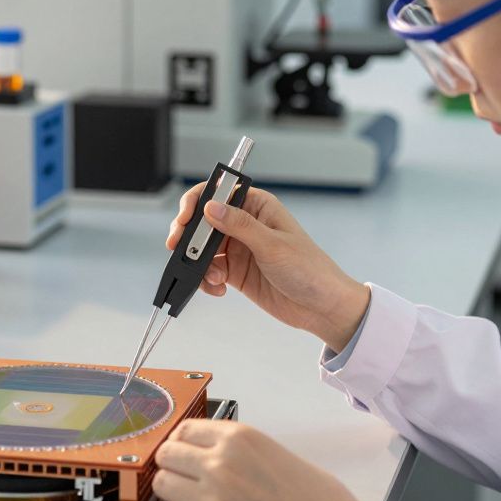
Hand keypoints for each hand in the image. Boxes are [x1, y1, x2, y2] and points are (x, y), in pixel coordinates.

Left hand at [153, 419, 364, 500]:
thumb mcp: (275, 451)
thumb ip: (238, 448)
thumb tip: (207, 449)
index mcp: (240, 439)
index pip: (184, 429)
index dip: (182, 440)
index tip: (183, 448)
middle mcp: (221, 464)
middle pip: (166, 454)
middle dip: (172, 462)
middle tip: (182, 471)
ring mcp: (212, 500)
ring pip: (163, 484)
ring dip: (174, 488)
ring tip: (190, 495)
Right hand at [167, 183, 369, 351]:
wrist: (321, 307)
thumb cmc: (310, 270)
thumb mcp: (273, 245)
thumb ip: (239, 225)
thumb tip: (211, 207)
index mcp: (257, 206)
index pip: (218, 193)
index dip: (197, 202)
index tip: (184, 219)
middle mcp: (245, 224)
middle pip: (203, 221)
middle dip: (189, 236)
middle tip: (179, 248)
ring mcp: (239, 248)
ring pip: (202, 248)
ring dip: (198, 263)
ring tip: (212, 277)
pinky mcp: (236, 271)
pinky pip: (209, 270)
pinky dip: (206, 279)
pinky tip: (218, 288)